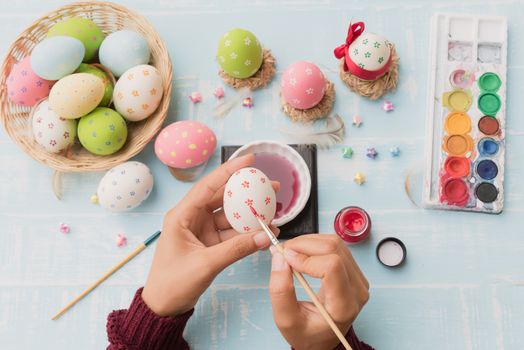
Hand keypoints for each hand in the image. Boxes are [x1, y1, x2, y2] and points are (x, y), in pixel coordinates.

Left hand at [142, 154, 278, 315]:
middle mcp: (192, 218)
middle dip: (247, 191)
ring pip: (230, 216)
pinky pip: (232, 233)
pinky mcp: (210, 243)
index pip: (208, 186)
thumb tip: (265, 236)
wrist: (164, 307)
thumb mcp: (205, 264)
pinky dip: (248, 233)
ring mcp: (202, 230)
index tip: (249, 160)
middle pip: (223, 198)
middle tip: (271, 186)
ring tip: (274, 210)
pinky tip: (265, 231)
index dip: (229, 171)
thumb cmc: (173, 283)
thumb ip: (236, 249)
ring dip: (251, 214)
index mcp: (182, 216)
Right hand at [269, 234, 368, 349]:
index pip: (332, 266)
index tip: (286, 259)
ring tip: (291, 254)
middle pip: (333, 249)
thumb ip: (280, 290)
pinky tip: (302, 254)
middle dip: (304, 244)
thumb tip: (279, 257)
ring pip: (335, 243)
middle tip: (283, 252)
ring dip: (309, 242)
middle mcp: (357, 290)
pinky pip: (336, 246)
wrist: (321, 338)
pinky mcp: (354, 270)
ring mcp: (358, 278)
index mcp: (343, 306)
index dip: (306, 257)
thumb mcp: (286, 319)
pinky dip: (315, 244)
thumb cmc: (307, 333)